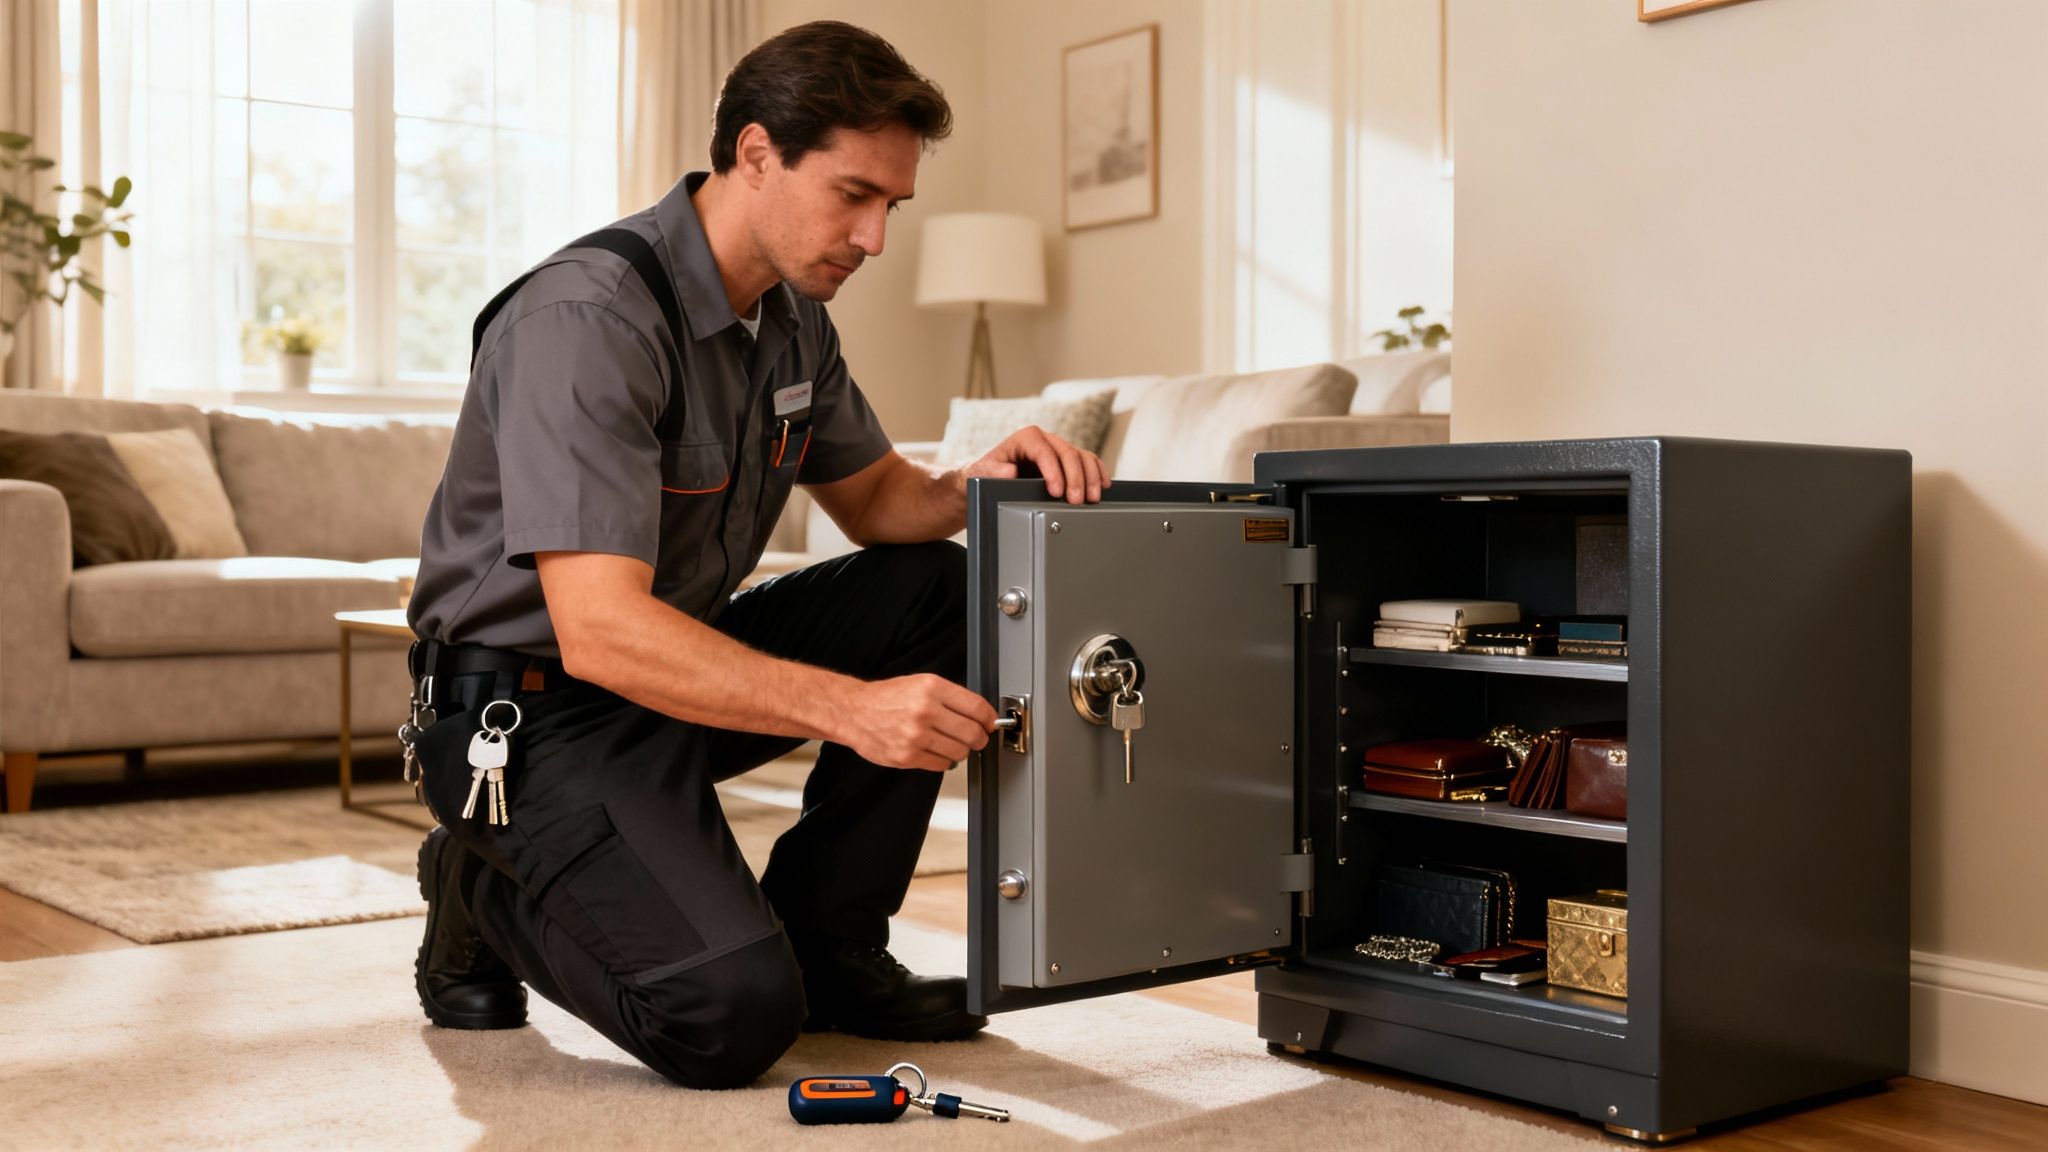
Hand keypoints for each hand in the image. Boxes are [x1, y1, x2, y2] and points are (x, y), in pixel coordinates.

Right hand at [841, 674, 996, 771]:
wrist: (854, 712)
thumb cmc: (887, 697)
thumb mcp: (920, 683)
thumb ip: (950, 696)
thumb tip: (980, 714)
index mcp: (932, 688)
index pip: (976, 707)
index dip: (989, 719)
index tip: (990, 723)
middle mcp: (925, 711)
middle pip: (971, 733)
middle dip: (980, 738)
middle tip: (978, 738)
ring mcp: (916, 735)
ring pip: (959, 752)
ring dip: (962, 751)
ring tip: (953, 744)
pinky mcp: (907, 756)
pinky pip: (941, 764)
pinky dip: (945, 761)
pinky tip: (938, 752)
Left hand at [964, 425, 1109, 504]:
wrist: (990, 478)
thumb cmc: (986, 473)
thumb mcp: (983, 472)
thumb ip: (994, 471)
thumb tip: (1010, 471)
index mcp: (1026, 438)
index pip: (1045, 451)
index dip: (1053, 471)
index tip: (1055, 491)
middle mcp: (1045, 440)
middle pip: (1068, 453)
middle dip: (1075, 478)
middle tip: (1075, 500)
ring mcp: (1058, 449)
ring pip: (1082, 457)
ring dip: (1090, 477)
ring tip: (1091, 498)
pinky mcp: (1067, 461)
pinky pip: (1088, 461)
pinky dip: (1098, 472)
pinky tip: (1103, 485)